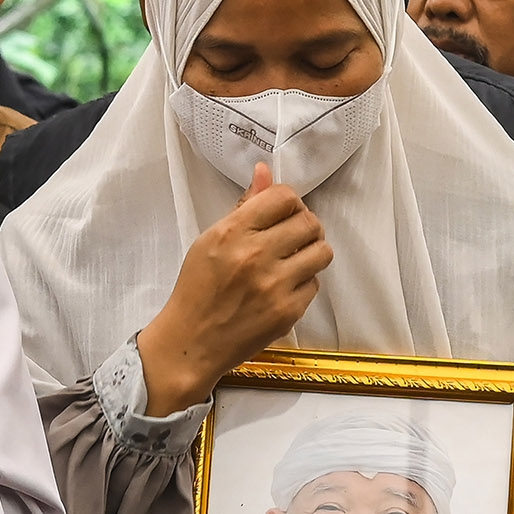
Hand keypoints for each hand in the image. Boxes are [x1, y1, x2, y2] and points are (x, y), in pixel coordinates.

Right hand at [139, 162, 331, 413]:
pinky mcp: (288, 311)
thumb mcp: (210, 241)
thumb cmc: (198, 289)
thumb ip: (244, 207)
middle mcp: (256, 255)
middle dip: (305, 227)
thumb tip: (265, 172)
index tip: (284, 214)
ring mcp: (275, 285)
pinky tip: (283, 289)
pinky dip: (303, 284)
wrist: (192, 342)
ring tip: (294, 261)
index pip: (284, 197)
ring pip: (321, 252)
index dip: (289, 203)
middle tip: (292, 238)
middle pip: (309, 222)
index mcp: (232, 232)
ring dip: (311, 253)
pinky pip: (315, 284)